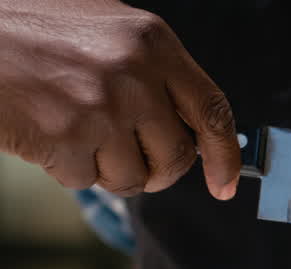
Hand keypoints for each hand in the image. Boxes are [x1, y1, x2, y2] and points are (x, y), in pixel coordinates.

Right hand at [0, 0, 240, 198]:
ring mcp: (101, 108)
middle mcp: (135, 74)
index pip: (212, 111)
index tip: (225, 185)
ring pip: (132, 177)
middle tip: (130, 159)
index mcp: (153, 41)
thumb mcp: (108, 31)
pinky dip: (65, 167)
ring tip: (74, 130)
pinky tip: (45, 132)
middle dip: (157, 170)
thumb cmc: (33, 29)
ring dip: (105, 169)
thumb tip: (192, 130)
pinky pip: (85, 180)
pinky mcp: (65, 137)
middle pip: (176, 157)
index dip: (224, 157)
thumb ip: (154, 73)